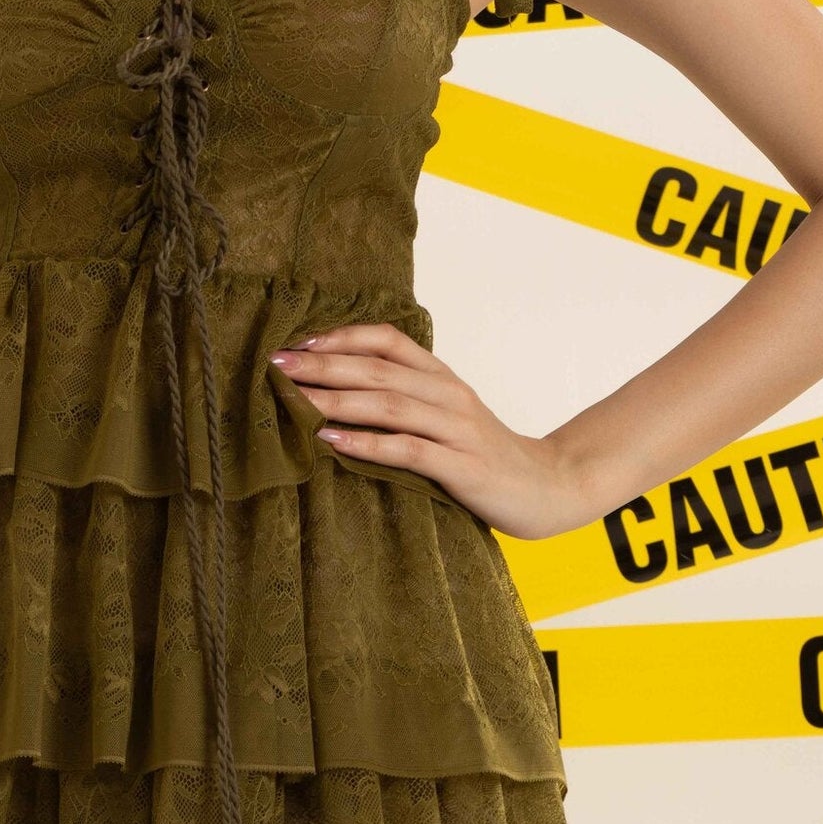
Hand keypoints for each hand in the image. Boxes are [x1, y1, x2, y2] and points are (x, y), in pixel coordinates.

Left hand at [270, 322, 592, 541]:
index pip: (388, 341)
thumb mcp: (445, 415)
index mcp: (441, 377)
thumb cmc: (482, 453)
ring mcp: (457, 429)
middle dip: (323, 365)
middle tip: (276, 365)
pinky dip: (367, 444)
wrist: (546, 487)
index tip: (297, 342)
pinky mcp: (462, 466)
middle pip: (377, 369)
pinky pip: (408, 450)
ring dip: (336, 399)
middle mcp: (448, 394)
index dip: (342, 337)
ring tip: (294, 399)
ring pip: (388, 404)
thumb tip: (336, 390)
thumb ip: (404, 398)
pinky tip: (333, 442)